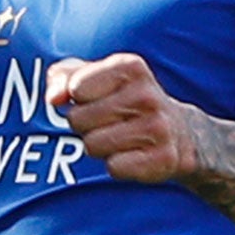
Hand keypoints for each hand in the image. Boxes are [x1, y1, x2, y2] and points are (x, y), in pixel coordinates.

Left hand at [45, 53, 195, 183]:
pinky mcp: (163, 159)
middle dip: (85, 125)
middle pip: (78, 119)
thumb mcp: (95, 76)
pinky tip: (133, 154)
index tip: (96, 99)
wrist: (181, 132)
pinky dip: (117, 166)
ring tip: (119, 138)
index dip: (78, 99)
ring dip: (99, 146)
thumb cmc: (123, 100)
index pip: (76, 88)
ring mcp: (158, 127)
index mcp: (129, 67)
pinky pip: (114, 168)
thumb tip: (53, 99)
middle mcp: (146, 95)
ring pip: (92, 146)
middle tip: (108, 123)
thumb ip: (63, 77)